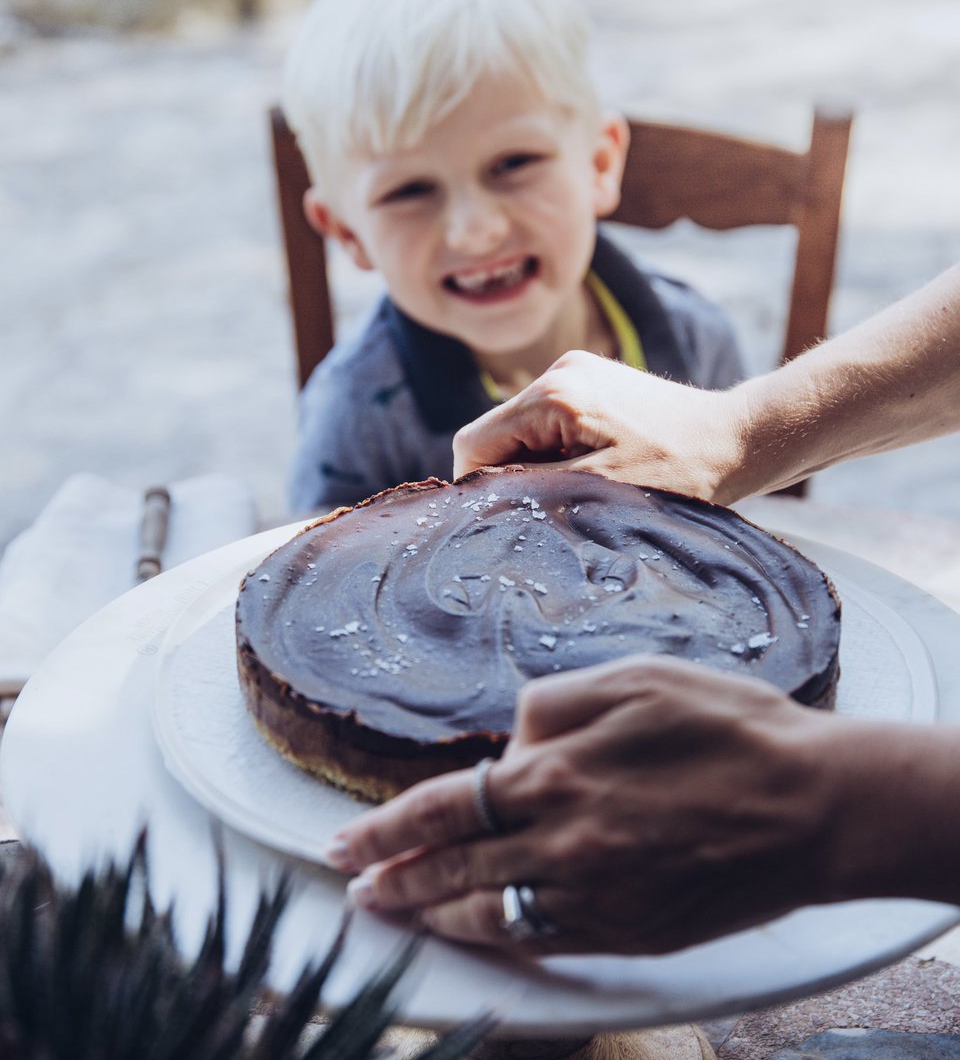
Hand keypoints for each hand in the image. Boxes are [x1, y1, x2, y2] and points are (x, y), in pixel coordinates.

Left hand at [324, 656, 847, 954]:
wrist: (815, 804)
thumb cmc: (731, 728)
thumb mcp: (638, 677)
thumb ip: (558, 702)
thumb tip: (512, 738)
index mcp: (559, 772)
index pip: (444, 806)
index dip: (387, 826)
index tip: (346, 839)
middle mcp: (563, 842)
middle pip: (451, 867)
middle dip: (391, 875)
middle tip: (347, 882)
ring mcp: (594, 894)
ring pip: (488, 912)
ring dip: (430, 914)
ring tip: (391, 910)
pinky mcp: (628, 931)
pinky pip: (543, 940)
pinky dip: (497, 938)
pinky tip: (475, 930)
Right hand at [452, 352, 749, 502]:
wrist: (740, 441)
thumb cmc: (679, 474)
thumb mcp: (597, 492)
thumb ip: (530, 489)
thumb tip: (477, 498)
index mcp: (553, 395)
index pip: (473, 446)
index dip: (481, 490)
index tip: (513, 520)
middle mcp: (557, 371)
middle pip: (495, 436)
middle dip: (514, 477)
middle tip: (558, 508)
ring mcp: (576, 372)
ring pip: (521, 431)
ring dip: (539, 466)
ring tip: (586, 488)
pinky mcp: (593, 381)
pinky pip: (548, 422)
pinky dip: (559, 452)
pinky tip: (598, 467)